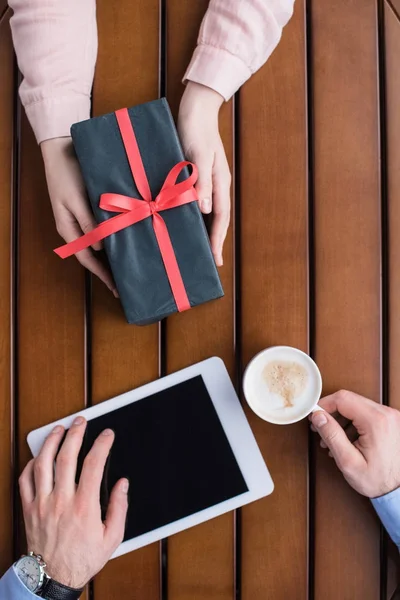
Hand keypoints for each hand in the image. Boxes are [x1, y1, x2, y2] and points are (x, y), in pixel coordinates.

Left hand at [19, 417, 128, 587]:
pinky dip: (30, 464)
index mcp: (84, 506)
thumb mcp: (112, 537)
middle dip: (75, 433)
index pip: (94, 465)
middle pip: (66, 457)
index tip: (107, 435)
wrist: (53, 578)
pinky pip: (25, 480)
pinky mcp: (28, 508)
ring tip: (59, 429)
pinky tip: (39, 456)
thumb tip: (122, 484)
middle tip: (81, 421)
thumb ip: (120, 508)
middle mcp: (61, 501)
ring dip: (51, 442)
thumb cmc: (82, 559)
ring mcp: (42, 503)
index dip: (102, 444)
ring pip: (43, 464)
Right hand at [41, 138, 117, 295]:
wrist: (62, 148)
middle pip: (96, 255)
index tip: (116, 289)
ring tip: (132, 265)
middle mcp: (77, 228)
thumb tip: (101, 246)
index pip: (88, 260)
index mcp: (70, 230)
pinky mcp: (93, 208)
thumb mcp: (76, 199)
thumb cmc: (67, 174)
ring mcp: (85, 219)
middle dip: (110, 269)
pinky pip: (106, 227)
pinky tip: (130, 238)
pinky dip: (117, 235)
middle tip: (128, 283)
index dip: (102, 275)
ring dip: (115, 253)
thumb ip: (88, 222)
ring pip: (102, 242)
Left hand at [178, 82, 230, 265]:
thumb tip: (206, 209)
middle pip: (216, 220)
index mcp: (220, 183)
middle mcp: (216, 187)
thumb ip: (202, 182)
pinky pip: (197, 203)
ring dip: (204, 232)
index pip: (220, 218)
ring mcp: (207, 183)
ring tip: (197, 250)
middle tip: (209, 262)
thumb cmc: (197, 130)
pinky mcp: (196, 178)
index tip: (216, 259)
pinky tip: (185, 224)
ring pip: (207, 214)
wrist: (196, 109)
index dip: (217, 240)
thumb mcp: (199, 155)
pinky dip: (194, 217)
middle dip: (213, 242)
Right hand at [311, 390, 399, 497]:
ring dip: (341, 418)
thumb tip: (318, 416)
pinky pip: (365, 413)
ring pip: (356, 405)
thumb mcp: (348, 461)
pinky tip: (345, 438)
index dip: (324, 405)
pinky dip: (352, 422)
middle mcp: (386, 413)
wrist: (398, 489)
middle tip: (319, 427)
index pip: (342, 399)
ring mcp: (390, 416)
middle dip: (331, 412)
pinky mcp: (390, 420)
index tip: (314, 416)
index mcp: (376, 421)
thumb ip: (331, 435)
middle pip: (349, 400)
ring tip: (331, 438)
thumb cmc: (378, 480)